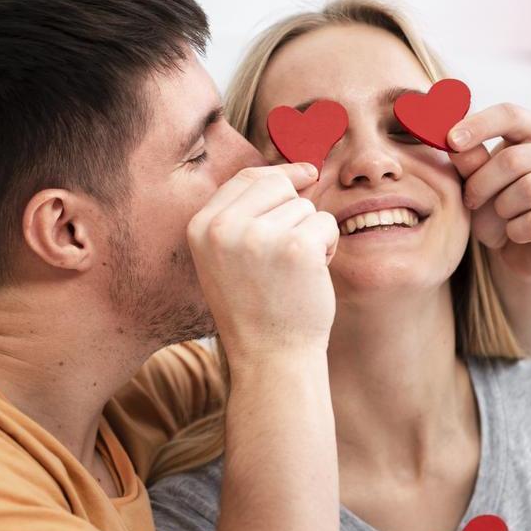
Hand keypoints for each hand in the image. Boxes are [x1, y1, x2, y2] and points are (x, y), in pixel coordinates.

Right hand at [187, 162, 338, 354]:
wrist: (272, 358)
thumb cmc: (257, 310)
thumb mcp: (229, 259)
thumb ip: (246, 216)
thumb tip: (300, 171)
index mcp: (201, 227)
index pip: (246, 178)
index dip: (280, 174)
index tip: (305, 175)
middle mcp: (224, 227)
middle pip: (278, 185)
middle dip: (295, 213)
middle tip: (289, 255)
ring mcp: (259, 236)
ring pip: (305, 207)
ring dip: (312, 236)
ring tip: (295, 273)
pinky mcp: (296, 248)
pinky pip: (325, 224)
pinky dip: (329, 247)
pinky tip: (312, 276)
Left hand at [446, 103, 530, 281]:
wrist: (518, 250)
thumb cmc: (496, 206)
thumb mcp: (474, 181)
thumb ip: (467, 158)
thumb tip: (450, 136)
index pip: (511, 115)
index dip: (479, 125)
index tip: (450, 140)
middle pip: (514, 158)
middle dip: (481, 183)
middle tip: (469, 199)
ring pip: (529, 189)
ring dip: (501, 208)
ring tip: (500, 216)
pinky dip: (516, 232)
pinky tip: (516, 233)